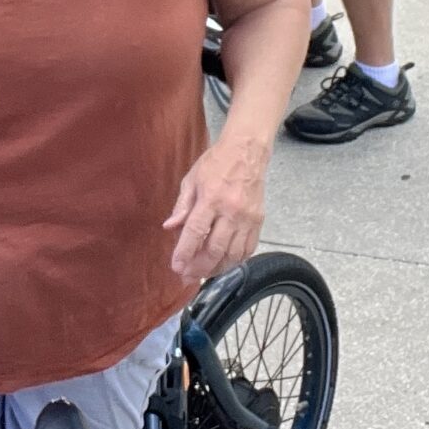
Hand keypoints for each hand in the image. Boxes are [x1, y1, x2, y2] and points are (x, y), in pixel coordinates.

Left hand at [163, 139, 266, 282]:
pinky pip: (248, 249)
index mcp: (211, 198)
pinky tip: (224, 263)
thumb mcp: (192, 179)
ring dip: (217, 268)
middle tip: (187, 277)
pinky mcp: (259, 221)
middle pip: (215, 248)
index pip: (196, 231)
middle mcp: (231, 211)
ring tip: (204, 273)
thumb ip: (182, 206)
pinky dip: (236, 261)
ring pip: (233, 254)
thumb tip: (170, 227)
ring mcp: (247, 218)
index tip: (177, 267)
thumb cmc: (216, 163)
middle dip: (199, 267)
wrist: (247, 152)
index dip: (185, 252)